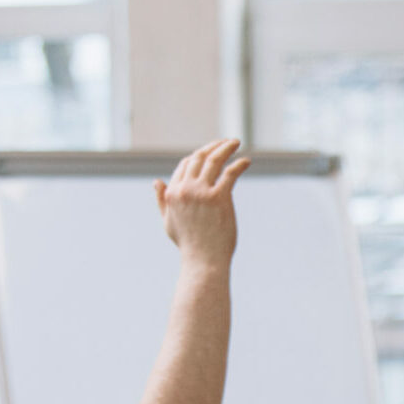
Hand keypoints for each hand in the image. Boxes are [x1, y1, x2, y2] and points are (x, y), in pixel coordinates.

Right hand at [155, 138, 251, 265]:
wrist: (203, 261)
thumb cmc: (189, 244)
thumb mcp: (168, 221)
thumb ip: (162, 200)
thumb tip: (157, 181)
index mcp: (173, 192)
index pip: (185, 165)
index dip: (199, 156)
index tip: (211, 154)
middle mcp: (185, 189)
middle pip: (199, 158)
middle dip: (213, 146)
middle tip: (226, 143)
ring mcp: (202, 192)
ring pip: (214, 160)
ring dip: (225, 148)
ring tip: (235, 142)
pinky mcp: (219, 198)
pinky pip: (230, 173)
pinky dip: (238, 164)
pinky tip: (246, 161)